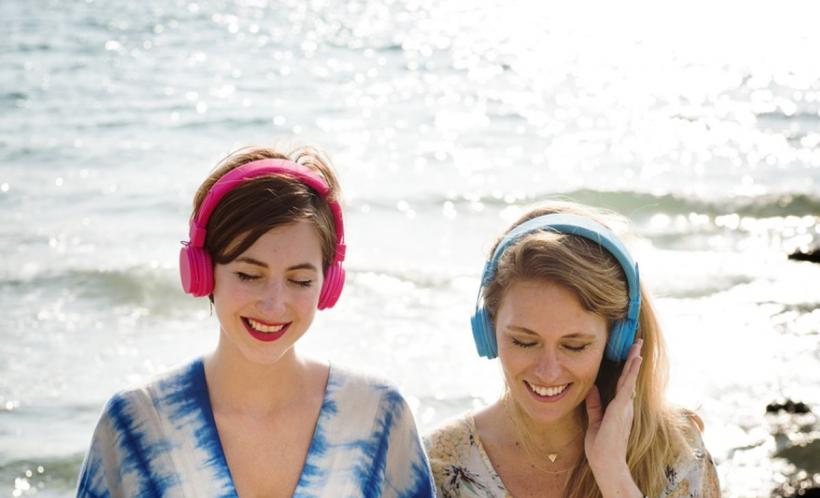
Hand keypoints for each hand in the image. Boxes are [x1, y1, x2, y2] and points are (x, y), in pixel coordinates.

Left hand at [584, 339, 643, 497]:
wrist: (606, 464)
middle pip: (629, 377)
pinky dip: (631, 371)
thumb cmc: (601, 448)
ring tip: (638, 344)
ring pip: (630, 378)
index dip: (626, 368)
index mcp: (619, 408)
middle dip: (633, 359)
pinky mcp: (620, 408)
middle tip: (637, 342)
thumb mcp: (595, 422)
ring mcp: (624, 406)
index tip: (629, 354)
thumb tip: (591, 388)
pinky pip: (627, 386)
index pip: (622, 383)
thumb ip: (594, 405)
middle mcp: (624, 405)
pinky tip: (635, 359)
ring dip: (634, 360)